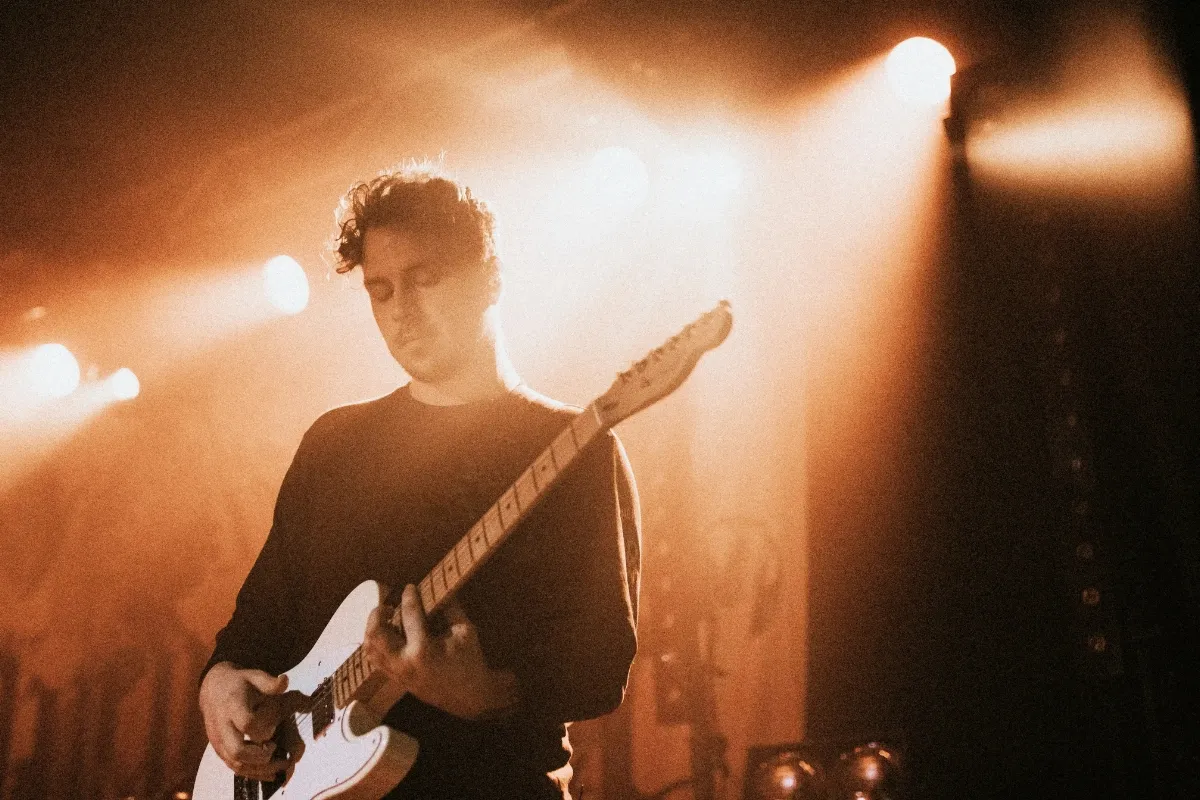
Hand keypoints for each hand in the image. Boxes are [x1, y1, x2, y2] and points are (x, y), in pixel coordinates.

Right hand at [199, 662, 296, 780]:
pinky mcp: (219, 749)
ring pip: (235, 764)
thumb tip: (285, 681)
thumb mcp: (254, 677)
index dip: (263, 729)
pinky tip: (271, 772)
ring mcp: (219, 740)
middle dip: (260, 755)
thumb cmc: (239, 683)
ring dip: (260, 769)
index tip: (274, 728)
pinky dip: (252, 773)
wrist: (213, 689)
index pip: (246, 723)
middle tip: (275, 747)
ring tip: (281, 763)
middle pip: (237, 750)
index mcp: (232, 705)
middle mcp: (222, 726)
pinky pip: (233, 767)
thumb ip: (270, 683)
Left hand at [363, 584, 518, 720]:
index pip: (409, 614)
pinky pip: (374, 660)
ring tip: (384, 618)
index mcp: (423, 649)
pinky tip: (386, 635)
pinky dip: (375, 644)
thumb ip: (450, 608)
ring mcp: (397, 673)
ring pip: (369, 648)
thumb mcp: (465, 631)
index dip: (409, 596)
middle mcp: (404, 662)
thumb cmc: (470, 662)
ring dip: (372, 628)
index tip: (409, 587)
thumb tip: (437, 589)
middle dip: (377, 613)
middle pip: (375, 633)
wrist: (468, 697)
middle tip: (387, 605)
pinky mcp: (396, 679)